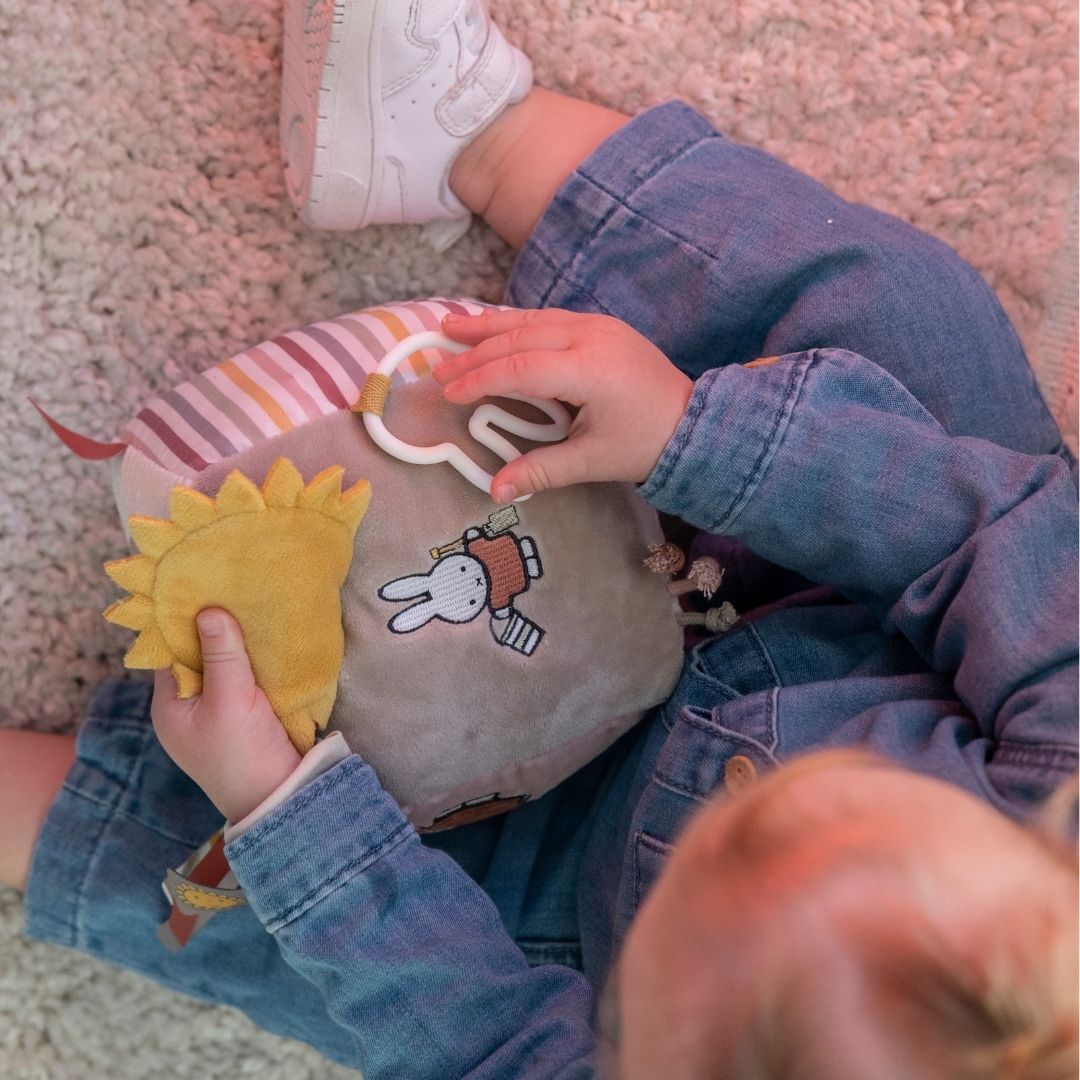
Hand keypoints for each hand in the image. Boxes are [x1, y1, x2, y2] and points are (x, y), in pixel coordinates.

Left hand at [151, 609, 302, 823]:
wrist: (281, 798)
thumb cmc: (243, 754)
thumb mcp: (230, 701)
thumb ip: (221, 655)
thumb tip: (208, 609)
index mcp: (169, 706)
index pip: (169, 651)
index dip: (186, 622)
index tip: (206, 589)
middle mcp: (188, 708)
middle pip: (197, 655)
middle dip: (216, 629)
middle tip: (235, 591)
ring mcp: (216, 713)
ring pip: (223, 666)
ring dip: (238, 644)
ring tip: (253, 607)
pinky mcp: (245, 716)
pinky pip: (244, 678)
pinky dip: (254, 661)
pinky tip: (268, 639)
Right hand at [435, 308, 693, 499]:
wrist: (694, 422)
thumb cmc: (643, 443)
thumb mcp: (592, 461)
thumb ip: (541, 471)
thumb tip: (495, 491)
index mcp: (589, 369)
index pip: (520, 368)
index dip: (480, 379)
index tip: (448, 391)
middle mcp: (591, 336)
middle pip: (519, 338)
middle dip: (474, 351)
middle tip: (437, 364)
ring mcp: (597, 325)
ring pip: (531, 319)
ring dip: (489, 324)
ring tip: (450, 326)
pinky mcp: (601, 325)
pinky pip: (549, 318)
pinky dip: (515, 323)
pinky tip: (493, 326)